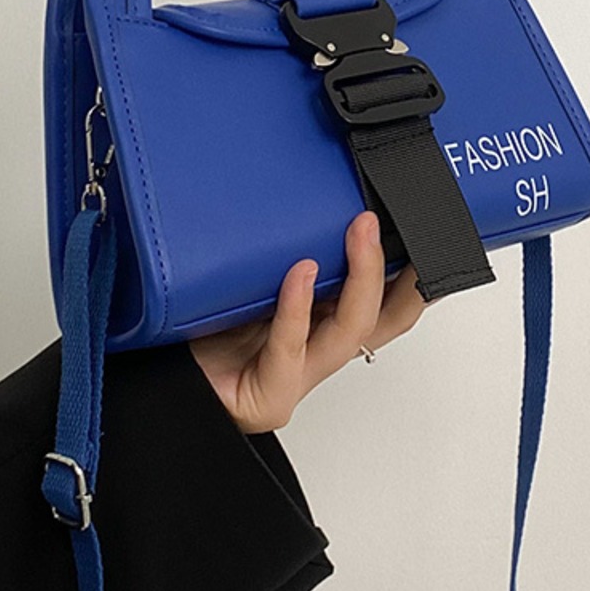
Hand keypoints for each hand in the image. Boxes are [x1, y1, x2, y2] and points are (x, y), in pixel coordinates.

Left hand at [186, 211, 428, 432]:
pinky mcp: (270, 396)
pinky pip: (289, 345)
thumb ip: (283, 251)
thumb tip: (307, 193)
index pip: (386, 305)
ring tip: (359, 232)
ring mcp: (297, 378)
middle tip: (403, 224)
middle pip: (385, 320)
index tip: (432, 232)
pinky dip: (298, 307)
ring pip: (350, 331)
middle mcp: (317, 354)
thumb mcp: (252, 279)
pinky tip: (302, 275)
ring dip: (361, 276)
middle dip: (406, 274)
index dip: (418, 276)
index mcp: (320, 328)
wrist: (157, 383)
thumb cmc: (198, 332)